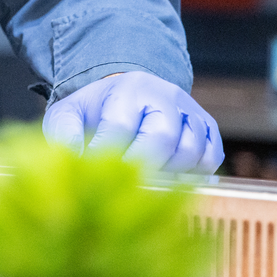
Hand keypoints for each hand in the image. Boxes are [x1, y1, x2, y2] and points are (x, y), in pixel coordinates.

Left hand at [42, 71, 223, 173]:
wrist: (126, 98)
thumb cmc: (95, 112)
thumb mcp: (69, 114)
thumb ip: (64, 133)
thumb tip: (75, 158)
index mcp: (127, 89)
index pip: (120, 125)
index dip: (107, 155)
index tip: (95, 177)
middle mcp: (164, 94)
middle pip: (163, 137)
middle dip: (142, 168)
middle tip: (126, 188)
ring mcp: (189, 110)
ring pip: (192, 148)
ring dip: (170, 173)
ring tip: (147, 183)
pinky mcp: (207, 127)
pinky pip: (212, 155)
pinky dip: (196, 173)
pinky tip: (172, 181)